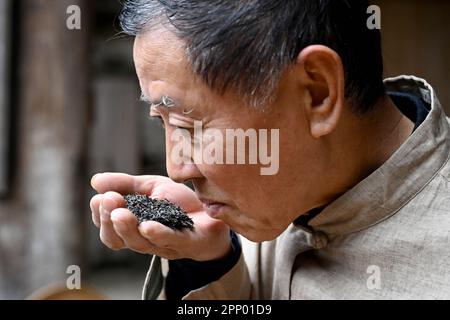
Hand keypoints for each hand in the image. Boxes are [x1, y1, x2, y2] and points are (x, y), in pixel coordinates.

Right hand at [90, 173, 230, 260]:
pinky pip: (170, 242)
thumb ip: (125, 184)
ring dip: (128, 229)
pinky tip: (148, 226)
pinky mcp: (188, 243)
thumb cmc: (179, 203)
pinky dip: (158, 234)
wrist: (213, 211)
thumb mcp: (150, 187)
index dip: (100, 215)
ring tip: (120, 214)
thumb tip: (94, 181)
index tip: (99, 198)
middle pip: (118, 239)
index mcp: (133, 226)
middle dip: (108, 220)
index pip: (108, 228)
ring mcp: (166, 244)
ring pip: (140, 243)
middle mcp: (145, 239)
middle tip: (108, 201)